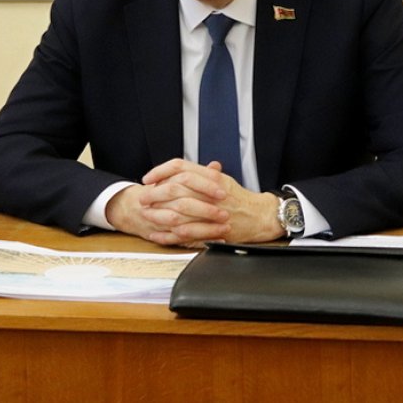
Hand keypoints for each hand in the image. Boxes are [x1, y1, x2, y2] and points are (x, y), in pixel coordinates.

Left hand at [105, 159, 284, 246]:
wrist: (260, 216)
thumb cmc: (240, 198)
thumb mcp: (222, 179)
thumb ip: (200, 174)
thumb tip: (177, 172)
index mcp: (211, 177)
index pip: (180, 167)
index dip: (161, 171)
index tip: (149, 178)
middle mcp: (210, 192)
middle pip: (175, 189)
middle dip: (155, 194)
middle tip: (142, 197)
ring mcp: (211, 212)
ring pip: (178, 211)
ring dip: (158, 214)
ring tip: (146, 215)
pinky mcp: (211, 230)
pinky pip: (186, 232)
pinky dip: (169, 234)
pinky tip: (158, 234)